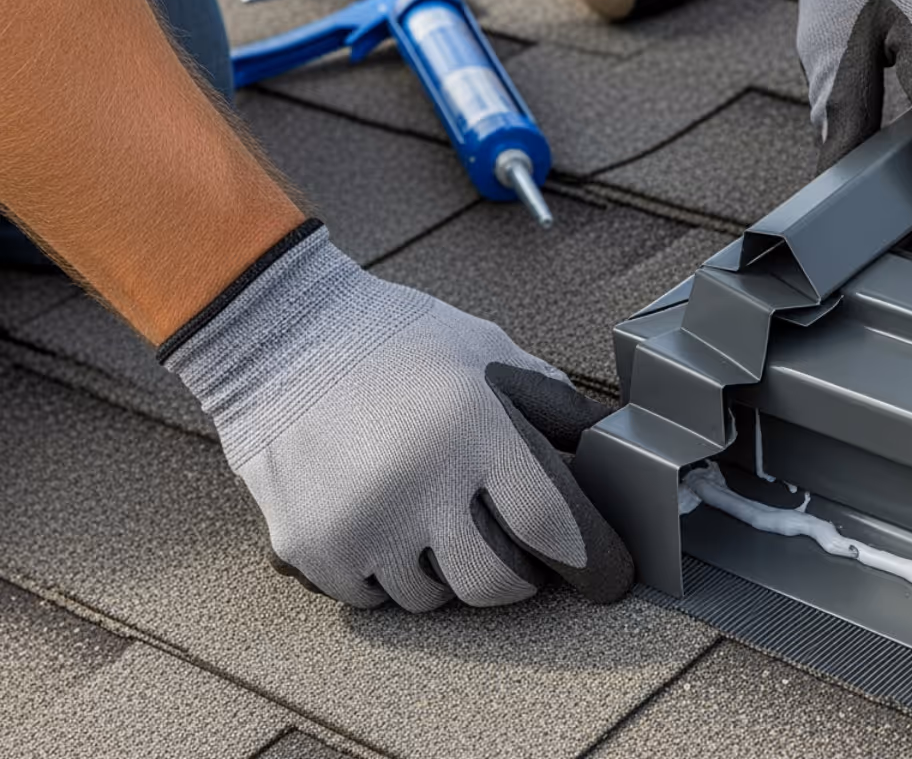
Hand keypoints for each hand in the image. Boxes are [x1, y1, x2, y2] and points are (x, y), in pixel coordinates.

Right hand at [162, 224, 632, 609]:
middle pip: (496, 582)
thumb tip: (603, 450)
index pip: (554, 525)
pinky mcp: (314, 549)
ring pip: (435, 596)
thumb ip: (550, 404)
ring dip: (448, 569)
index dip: (592, 562)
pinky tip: (384, 520)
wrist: (281, 339)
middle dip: (520, 575)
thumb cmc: (396, 342)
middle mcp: (421, 483)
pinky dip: (390, 572)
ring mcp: (364, 523)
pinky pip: (376, 595)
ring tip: (434, 515)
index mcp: (475, 428)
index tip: (608, 577)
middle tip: (517, 551)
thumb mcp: (487, 349)